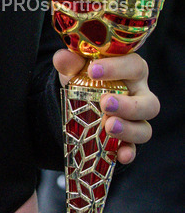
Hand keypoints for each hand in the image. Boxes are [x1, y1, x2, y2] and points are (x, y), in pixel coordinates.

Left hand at [53, 50, 158, 164]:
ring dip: (129, 129)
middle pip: (149, 103)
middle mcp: (140, 95)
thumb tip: (62, 58)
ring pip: (145, 128)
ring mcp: (136, 119)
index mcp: (132, 71)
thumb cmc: (87, 74)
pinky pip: (135, 148)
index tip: (93, 71)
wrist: (80, 94)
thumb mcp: (77, 66)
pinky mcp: (128, 138)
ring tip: (108, 127)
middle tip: (105, 103)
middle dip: (129, 105)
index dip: (117, 68)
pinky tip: (120, 154)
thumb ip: (70, 61)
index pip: (134, 66)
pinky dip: (129, 152)